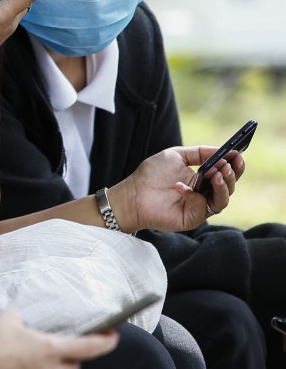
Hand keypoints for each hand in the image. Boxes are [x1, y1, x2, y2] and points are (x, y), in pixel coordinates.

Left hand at [110, 146, 244, 232]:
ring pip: (222, 201)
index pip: (227, 173)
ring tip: (215, 173)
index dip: (236, 165)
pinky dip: (194, 196)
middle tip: (225, 165)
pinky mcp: (191, 218)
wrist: (132, 193)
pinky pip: (202, 209)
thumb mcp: (176, 156)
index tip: (237, 155)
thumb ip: (199, 152)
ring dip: (222, 186)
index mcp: (204, 179)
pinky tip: (180, 186)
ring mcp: (199, 207)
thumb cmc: (151, 174)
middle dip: (230, 175)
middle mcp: (205, 194)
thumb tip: (223, 150)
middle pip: (229, 187)